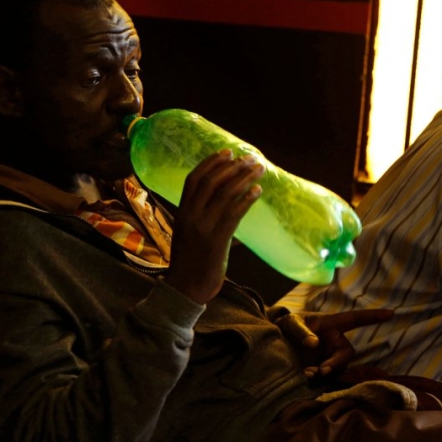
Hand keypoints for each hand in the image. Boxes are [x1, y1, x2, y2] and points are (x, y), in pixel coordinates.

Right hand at [165, 150, 262, 303]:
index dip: (211, 163)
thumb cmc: (191, 263)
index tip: (228, 152)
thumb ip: (201, 217)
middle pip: (212, 182)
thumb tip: (226, 202)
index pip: (194, 179)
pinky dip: (247, 199)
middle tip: (250, 158)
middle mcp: (190, 216)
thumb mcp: (189, 234)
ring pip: (225, 194)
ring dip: (245, 178)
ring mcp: (203, 228)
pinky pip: (234, 213)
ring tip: (259, 169)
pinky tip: (258, 191)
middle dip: (233, 167)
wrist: (186, 289)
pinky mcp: (217, 240)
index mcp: (182, 213)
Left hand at [274, 309, 393, 377]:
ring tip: (307, 372)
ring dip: (326, 373)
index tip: (390, 313)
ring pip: (338, 369)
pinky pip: (327, 378)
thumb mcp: (290, 324)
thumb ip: (301, 331)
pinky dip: (318, 379)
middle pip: (347, 353)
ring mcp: (328, 356)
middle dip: (337, 363)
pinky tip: (304, 376)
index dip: (373, 316)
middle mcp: (334, 341)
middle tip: (322, 370)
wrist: (275, 343)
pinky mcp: (321, 369)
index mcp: (332, 324)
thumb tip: (314, 343)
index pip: (355, 319)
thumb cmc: (286, 326)